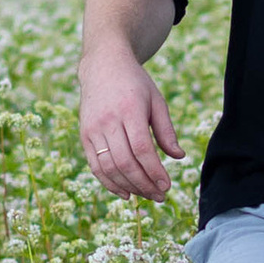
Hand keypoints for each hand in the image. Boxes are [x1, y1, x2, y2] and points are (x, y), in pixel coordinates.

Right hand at [79, 48, 181, 199]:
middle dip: (144, 184)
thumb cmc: (135, 84)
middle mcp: (108, 121)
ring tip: (146, 195)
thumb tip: (178, 157)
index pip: (142, 149)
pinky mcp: (84, 136)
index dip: (154, 172)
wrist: (102, 66)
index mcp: (129, 110)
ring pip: (109, 168)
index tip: (167, 186)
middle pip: (125, 162)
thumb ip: (166, 130)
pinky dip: (110, 183)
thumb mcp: (156, 100)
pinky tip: (126, 193)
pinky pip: (96, 166)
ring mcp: (92, 129)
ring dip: (129, 187)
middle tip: (160, 196)